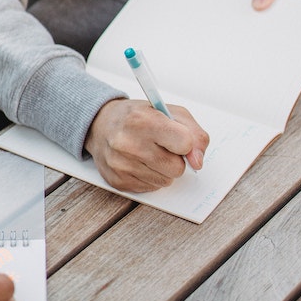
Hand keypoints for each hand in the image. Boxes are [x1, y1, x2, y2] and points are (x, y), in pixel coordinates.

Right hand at [84, 98, 209, 192]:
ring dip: (163, 169)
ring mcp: (121, 164)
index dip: (187, 143)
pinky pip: (151, 188)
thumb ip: (194, 133)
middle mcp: (129, 143)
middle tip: (163, 146)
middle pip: (176, 168)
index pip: (184, 143)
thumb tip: (198, 161)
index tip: (180, 139)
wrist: (102, 124)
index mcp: (144, 120)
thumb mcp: (170, 112)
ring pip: (165, 181)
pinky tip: (139, 162)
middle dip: (176, 159)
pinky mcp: (118, 181)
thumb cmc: (140, 117)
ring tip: (149, 153)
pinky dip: (150, 177)